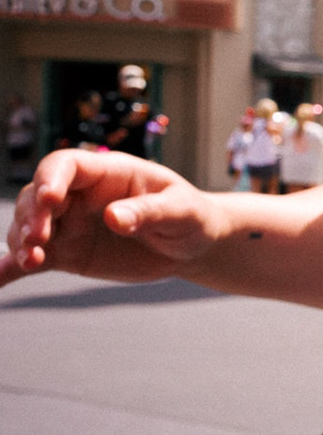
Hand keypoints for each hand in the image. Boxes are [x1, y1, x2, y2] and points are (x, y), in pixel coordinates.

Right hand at [2, 150, 223, 287]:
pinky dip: (9, 269)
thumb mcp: (180, 212)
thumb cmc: (190, 217)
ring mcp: (68, 225)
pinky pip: (31, 259)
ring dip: (21, 243)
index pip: (65, 165)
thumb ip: (148, 213)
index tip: (50, 199)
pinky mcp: (66, 253)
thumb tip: (114, 218)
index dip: (51, 179)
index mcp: (106, 173)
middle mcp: (79, 196)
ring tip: (31, 261)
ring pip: (28, 228)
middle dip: (32, 216)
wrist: (192, 245)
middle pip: (37, 197)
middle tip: (38, 239)